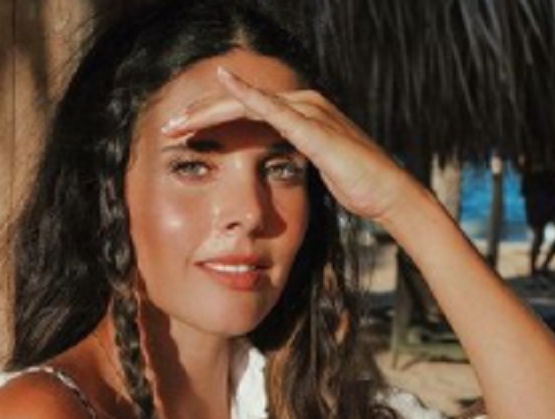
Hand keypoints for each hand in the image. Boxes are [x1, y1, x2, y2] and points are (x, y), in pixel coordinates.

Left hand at [161, 66, 418, 220]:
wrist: (388, 195)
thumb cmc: (357, 187)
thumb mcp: (314, 170)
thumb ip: (293, 160)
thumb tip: (272, 170)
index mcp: (298, 116)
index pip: (244, 113)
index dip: (209, 122)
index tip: (179, 135)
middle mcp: (302, 104)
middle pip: (239, 104)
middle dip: (199, 115)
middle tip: (166, 128)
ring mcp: (309, 111)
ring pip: (247, 103)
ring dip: (209, 110)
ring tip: (178, 121)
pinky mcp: (314, 126)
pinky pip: (273, 108)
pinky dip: (246, 96)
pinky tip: (225, 88)